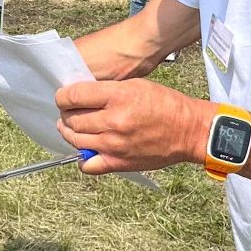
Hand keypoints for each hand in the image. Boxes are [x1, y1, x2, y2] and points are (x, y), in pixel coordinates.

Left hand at [55, 78, 207, 173]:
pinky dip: (82, 158)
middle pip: (71, 118)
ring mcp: (114, 145)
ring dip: (69, 132)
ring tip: (74, 127)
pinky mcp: (118, 163)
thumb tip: (80, 95)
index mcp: (117, 97)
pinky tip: (86, 149)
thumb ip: (106, 90)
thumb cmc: (164, 104)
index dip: (62, 96)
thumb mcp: (135, 85)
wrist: (188, 130)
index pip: (73, 96)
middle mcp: (113, 121)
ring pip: (74, 139)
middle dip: (66, 113)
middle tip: (70, 111)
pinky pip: (87, 165)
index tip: (64, 97)